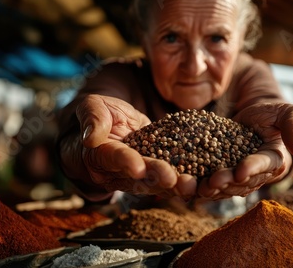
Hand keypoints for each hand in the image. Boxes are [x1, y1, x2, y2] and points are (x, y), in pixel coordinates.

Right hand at [76, 94, 196, 197]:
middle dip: (156, 177)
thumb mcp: (92, 107)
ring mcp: (140, 175)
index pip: (113, 158)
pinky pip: (171, 179)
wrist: (113, 124)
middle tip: (171, 179)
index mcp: (101, 155)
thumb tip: (91, 138)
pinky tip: (201, 182)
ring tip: (190, 185)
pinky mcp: (157, 171)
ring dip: (174, 186)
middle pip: (138, 177)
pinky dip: (185, 181)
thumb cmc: (100, 113)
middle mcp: (119, 172)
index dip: (126, 162)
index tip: (138, 167)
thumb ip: (93, 119)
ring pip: (157, 183)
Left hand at [198, 102, 292, 198]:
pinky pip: (214, 183)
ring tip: (201, 188)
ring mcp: (240, 176)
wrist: (254, 117)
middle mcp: (258, 172)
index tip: (241, 171)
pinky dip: (202, 186)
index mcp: (275, 158)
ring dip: (214, 189)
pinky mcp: (223, 173)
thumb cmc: (273, 114)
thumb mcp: (288, 112)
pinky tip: (191, 186)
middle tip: (214, 181)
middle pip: (243, 181)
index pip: (265, 165)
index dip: (253, 168)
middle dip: (228, 182)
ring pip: (227, 186)